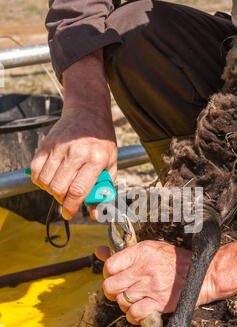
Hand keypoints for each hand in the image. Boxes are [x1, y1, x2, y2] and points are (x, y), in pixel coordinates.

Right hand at [30, 49, 116, 219]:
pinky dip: (39, 179)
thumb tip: (95, 214)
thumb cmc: (102, 142)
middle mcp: (77, 153)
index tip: (68, 214)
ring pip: (46, 180)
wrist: (89, 112)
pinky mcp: (48, 143)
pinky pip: (36, 168)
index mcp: (96, 160)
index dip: (71, 206)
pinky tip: (49, 178)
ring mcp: (60, 147)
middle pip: (59, 188)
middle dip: (61, 199)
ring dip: (50, 190)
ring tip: (59, 187)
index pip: (78, 190)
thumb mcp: (111, 164)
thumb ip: (103, 190)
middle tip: (66, 198)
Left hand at [95, 239, 236, 324]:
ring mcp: (151, 286)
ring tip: (134, 300)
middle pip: (110, 287)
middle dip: (112, 292)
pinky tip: (139, 311)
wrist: (205, 273)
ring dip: (125, 304)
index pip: (109, 266)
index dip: (108, 274)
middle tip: (122, 291)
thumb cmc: (177, 261)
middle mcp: (144, 268)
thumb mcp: (151, 249)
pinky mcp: (159, 302)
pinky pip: (134, 314)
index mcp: (141, 251)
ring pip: (121, 301)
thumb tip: (98, 251)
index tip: (116, 277)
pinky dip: (133, 316)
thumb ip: (124, 252)